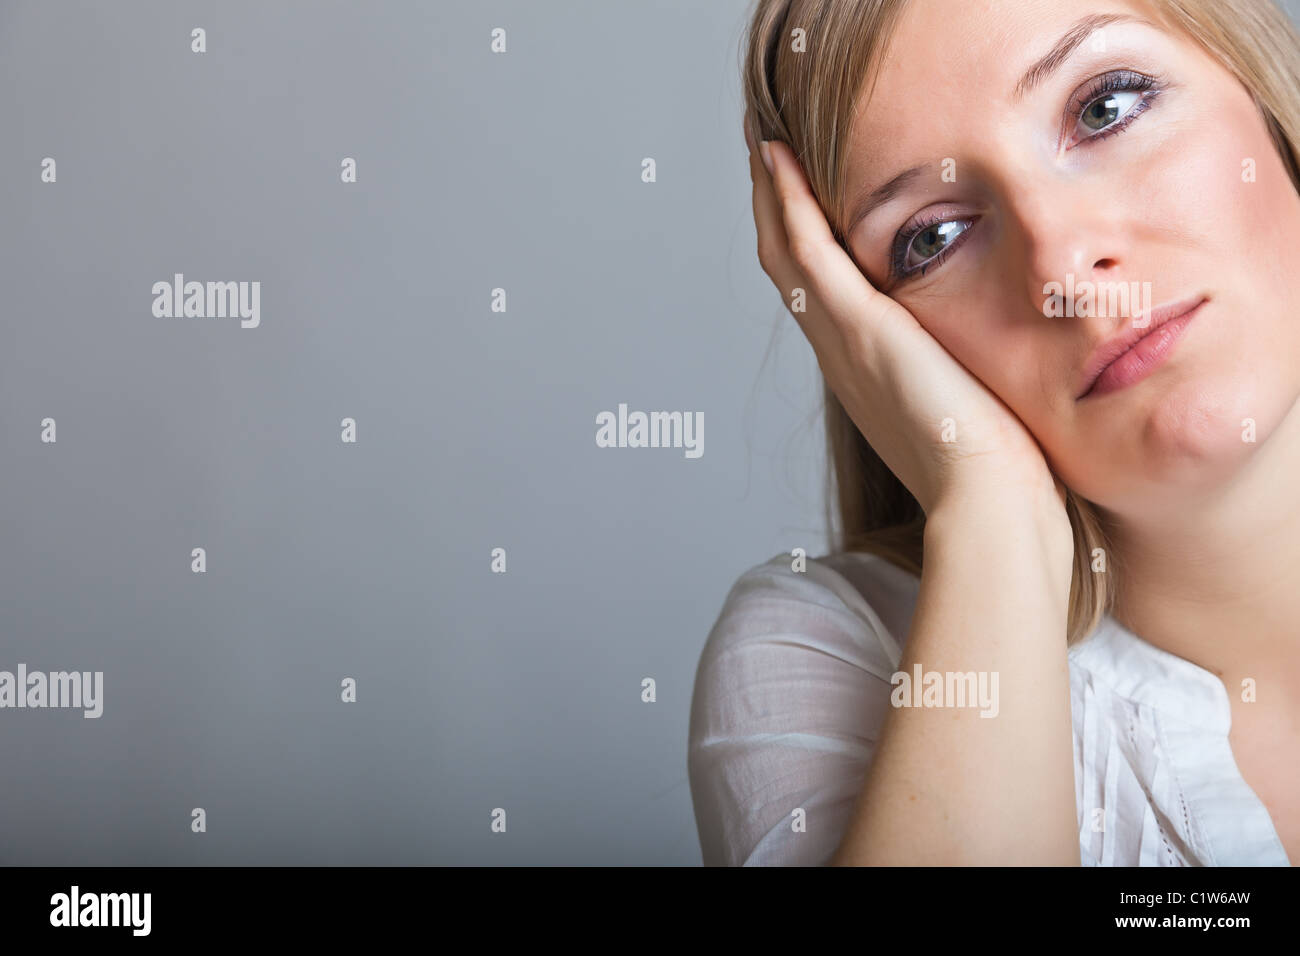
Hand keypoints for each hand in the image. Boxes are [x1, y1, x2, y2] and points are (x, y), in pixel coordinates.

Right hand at [746, 118, 1067, 521]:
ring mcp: (842, 342)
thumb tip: (1009, 357)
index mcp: (869, 373)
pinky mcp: (859, 328)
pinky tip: (777, 159)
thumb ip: (978, 374)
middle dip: (775, 211)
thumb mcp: (984, 410)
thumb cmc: (1001, 475)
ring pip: (786, 254)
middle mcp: (842, 356)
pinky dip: (787, 203)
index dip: (807, 243)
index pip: (825, 292)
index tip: (803, 198)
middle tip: (763, 153)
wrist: (992, 504)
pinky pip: (808, 252)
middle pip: (790, 268)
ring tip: (761, 144)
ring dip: (770, 196)